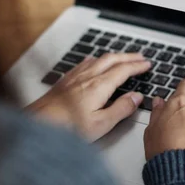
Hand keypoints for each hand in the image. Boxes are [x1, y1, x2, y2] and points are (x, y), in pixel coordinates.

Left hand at [28, 53, 149, 141]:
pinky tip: (94, 61)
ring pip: (99, 58)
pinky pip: (85, 62)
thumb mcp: (101, 124)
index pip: (123, 70)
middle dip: (129, 57)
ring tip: (122, 57)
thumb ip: (121, 109)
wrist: (37, 124)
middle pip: (113, 59)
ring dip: (114, 56)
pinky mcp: (65, 80)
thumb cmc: (67, 128)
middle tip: (140, 57)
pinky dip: (97, 59)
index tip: (147, 64)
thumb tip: (137, 98)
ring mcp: (75, 76)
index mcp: (99, 86)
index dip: (137, 66)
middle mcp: (88, 76)